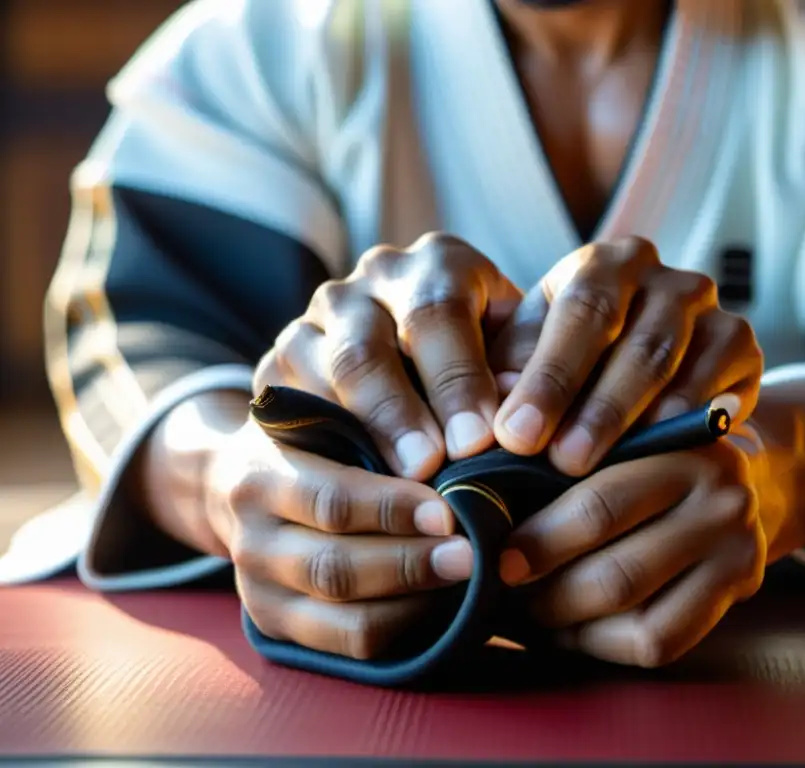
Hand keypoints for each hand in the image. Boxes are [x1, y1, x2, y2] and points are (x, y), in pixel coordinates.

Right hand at [204, 418, 475, 659]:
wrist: (238, 480)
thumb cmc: (305, 434)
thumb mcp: (321, 405)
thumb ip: (372, 419)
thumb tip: (451, 440)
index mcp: (260, 476)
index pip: (330, 500)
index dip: (390, 510)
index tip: (446, 511)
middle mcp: (251, 541)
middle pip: (335, 569)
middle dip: (409, 565)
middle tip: (471, 555)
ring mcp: (260, 592)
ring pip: (344, 619)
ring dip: (412, 604)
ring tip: (467, 584)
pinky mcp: (277, 628)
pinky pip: (348, 645)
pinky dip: (401, 632)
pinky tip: (443, 607)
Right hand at [253, 232, 521, 479]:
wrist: (412, 362)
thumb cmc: (489, 364)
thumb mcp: (515, 351)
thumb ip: (521, 369)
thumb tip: (522, 409)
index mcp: (434, 265)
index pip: (436, 312)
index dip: (456, 379)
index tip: (478, 440)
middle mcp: (363, 288)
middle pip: (364, 350)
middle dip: (396, 413)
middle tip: (428, 468)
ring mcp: (309, 328)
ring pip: (314, 383)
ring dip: (353, 440)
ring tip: (389, 486)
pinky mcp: (273, 374)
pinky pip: (281, 416)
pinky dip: (317, 461)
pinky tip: (349, 497)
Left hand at [489, 237, 762, 475]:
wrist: (643, 378)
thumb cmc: (569, 367)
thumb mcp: (530, 361)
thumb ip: (512, 379)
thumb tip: (499, 420)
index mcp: (599, 266)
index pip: (580, 311)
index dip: (549, 376)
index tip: (516, 435)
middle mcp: (658, 275)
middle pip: (633, 339)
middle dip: (595, 406)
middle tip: (561, 463)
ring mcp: (705, 306)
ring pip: (673, 364)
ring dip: (634, 421)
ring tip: (602, 470)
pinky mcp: (739, 341)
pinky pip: (716, 384)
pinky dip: (687, 422)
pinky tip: (659, 455)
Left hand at [501, 439, 767, 667]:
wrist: (742, 475)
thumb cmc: (651, 452)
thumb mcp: (621, 433)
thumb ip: (568, 450)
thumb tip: (481, 494)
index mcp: (682, 446)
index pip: (600, 507)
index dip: (540, 541)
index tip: (494, 555)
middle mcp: (721, 500)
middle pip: (617, 575)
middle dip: (546, 594)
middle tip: (500, 594)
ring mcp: (738, 551)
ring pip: (636, 617)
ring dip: (568, 625)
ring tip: (525, 613)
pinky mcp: (744, 592)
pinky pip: (661, 642)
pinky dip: (603, 644)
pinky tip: (568, 629)